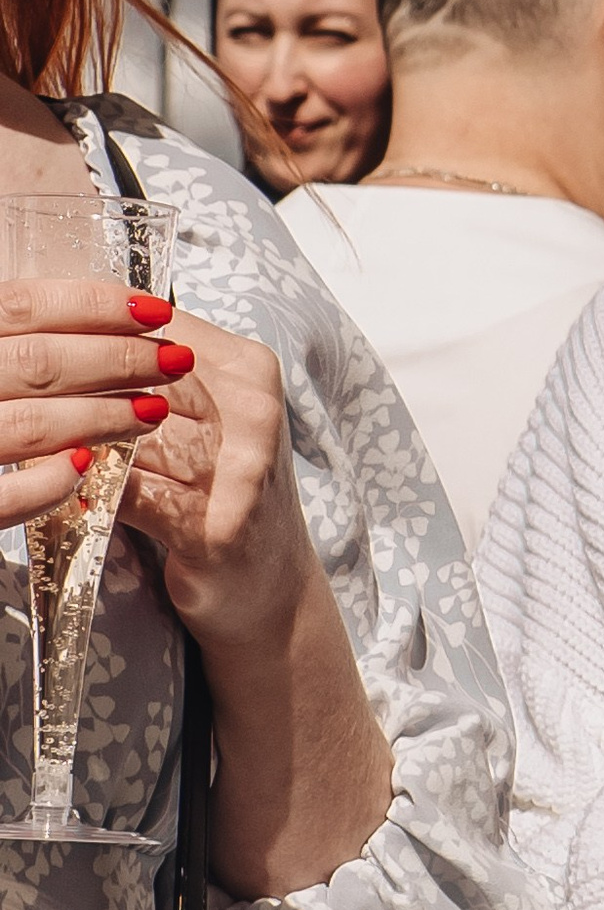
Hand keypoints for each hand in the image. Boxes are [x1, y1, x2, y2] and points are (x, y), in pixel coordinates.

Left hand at [0, 284, 311, 643]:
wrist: (271, 581)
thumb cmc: (227, 490)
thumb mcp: (214, 416)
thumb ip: (163, 373)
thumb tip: (76, 330)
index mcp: (251, 370)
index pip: (160, 328)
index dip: (97, 329)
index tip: (46, 334)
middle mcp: (253, 413)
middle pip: (142, 378)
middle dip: (76, 385)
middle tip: (23, 385)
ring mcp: (240, 471)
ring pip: (130, 436)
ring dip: (77, 436)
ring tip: (35, 433)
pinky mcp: (214, 527)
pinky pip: (129, 494)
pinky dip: (88, 489)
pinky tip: (65, 484)